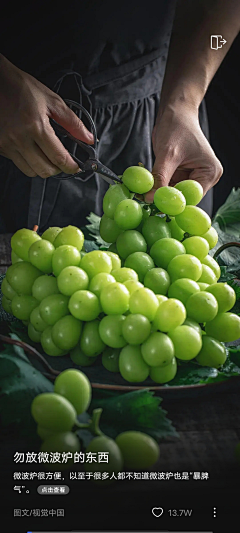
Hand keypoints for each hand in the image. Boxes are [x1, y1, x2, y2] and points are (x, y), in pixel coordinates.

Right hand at [0, 55, 93, 177]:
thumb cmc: (21, 87)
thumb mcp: (51, 100)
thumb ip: (72, 122)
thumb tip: (88, 138)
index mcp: (36, 126)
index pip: (58, 157)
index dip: (71, 167)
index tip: (76, 168)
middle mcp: (20, 138)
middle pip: (44, 170)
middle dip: (57, 169)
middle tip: (61, 161)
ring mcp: (7, 144)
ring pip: (30, 171)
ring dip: (42, 167)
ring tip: (46, 154)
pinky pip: (17, 163)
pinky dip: (27, 160)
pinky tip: (30, 148)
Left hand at [145, 102, 222, 202]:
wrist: (174, 113)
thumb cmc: (177, 126)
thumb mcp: (168, 154)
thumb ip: (159, 178)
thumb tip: (150, 198)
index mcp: (210, 173)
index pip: (192, 197)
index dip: (175, 202)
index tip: (156, 204)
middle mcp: (204, 177)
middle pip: (183, 197)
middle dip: (165, 198)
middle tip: (146, 199)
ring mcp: (192, 177)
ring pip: (173, 193)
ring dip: (159, 192)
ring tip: (144, 191)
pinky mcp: (180, 175)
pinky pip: (167, 186)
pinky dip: (157, 186)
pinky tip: (147, 184)